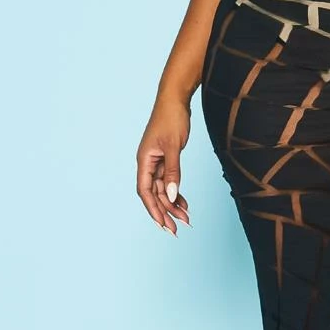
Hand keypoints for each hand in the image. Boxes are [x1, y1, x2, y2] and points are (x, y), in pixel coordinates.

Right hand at [136, 96, 192, 233]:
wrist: (175, 99)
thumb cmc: (171, 118)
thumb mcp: (174, 146)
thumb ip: (173, 172)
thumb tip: (171, 196)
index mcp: (144, 161)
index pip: (145, 191)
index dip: (153, 209)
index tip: (162, 224)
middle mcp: (148, 163)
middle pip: (154, 194)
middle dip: (165, 212)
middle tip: (176, 230)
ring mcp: (157, 161)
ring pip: (163, 189)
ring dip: (173, 204)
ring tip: (186, 219)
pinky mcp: (166, 158)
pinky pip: (170, 180)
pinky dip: (177, 192)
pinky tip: (184, 203)